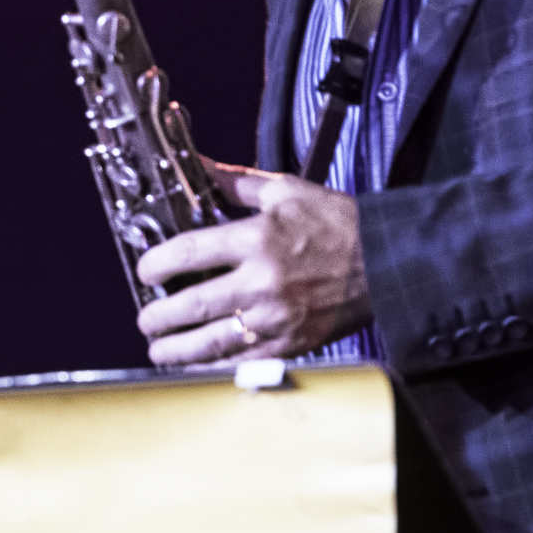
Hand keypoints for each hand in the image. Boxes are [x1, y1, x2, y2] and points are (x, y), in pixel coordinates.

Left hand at [134, 166, 372, 364]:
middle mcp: (263, 281)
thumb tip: (198, 166)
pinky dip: (213, 365)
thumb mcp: (285, 191)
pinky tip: (195, 363)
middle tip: (145, 317)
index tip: (146, 271)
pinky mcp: (291, 343)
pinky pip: (242, 360)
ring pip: (211, 341)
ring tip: (158, 347)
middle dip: (158, 315)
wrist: (386, 262)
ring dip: (176, 349)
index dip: (156, 264)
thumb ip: (234, 182)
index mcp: (257, 238)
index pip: (188, 252)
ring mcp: (276, 317)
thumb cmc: (337, 223)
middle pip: (192, 304)